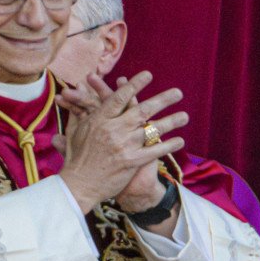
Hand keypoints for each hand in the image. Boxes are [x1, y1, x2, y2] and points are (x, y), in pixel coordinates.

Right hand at [58, 71, 187, 212]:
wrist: (79, 184)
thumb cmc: (75, 157)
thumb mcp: (74, 130)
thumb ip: (79, 107)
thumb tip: (78, 86)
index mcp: (99, 119)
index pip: (120, 98)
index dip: (135, 85)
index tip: (148, 75)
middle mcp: (114, 129)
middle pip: (142, 110)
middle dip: (162, 100)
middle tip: (178, 92)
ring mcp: (124, 145)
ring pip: (152, 129)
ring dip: (171, 121)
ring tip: (185, 116)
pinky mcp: (132, 161)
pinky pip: (154, 151)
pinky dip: (168, 145)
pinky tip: (180, 141)